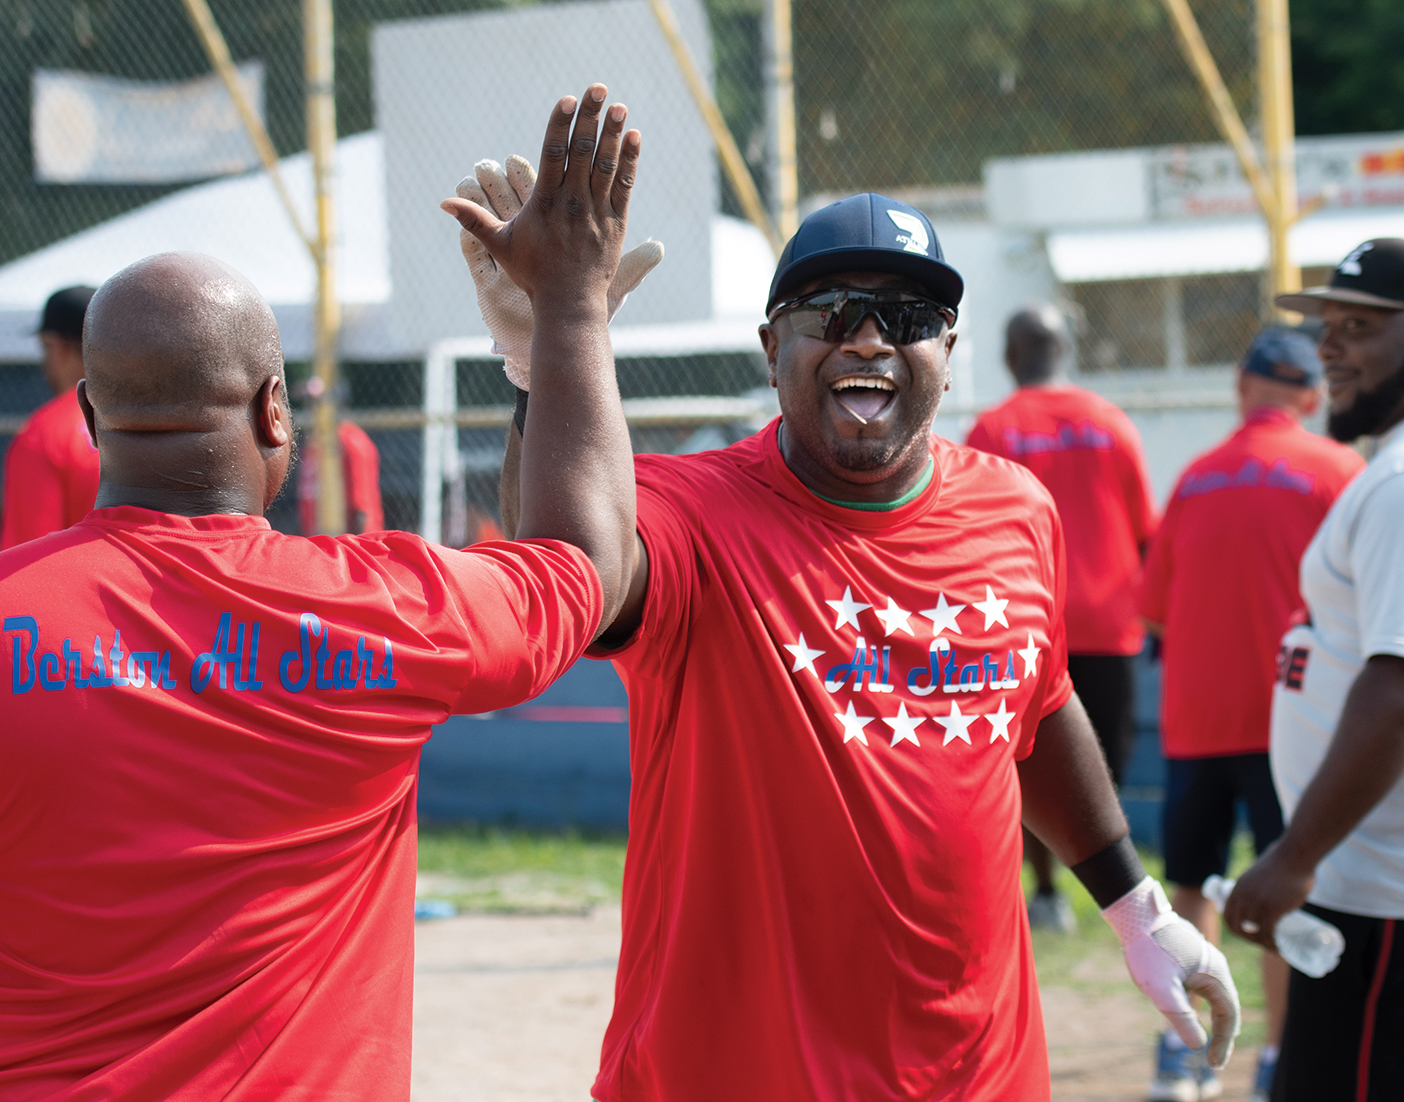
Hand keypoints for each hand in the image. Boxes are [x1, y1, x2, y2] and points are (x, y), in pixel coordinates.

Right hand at [441, 85, 662, 389]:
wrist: (568, 303)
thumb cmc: (532, 274)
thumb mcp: (500, 246)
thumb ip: (474, 220)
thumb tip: (443, 202)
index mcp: (545, 202)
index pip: (554, 154)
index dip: (560, 125)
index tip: (568, 100)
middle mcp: (572, 203)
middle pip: (582, 152)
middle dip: (590, 117)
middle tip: (596, 88)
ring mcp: (596, 212)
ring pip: (605, 165)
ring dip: (612, 133)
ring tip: (617, 104)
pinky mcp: (615, 223)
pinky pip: (624, 186)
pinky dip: (629, 160)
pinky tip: (632, 136)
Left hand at [1103, 877, 1240, 1068]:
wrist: (1134, 912)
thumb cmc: (1148, 949)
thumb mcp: (1161, 989)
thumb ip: (1181, 1017)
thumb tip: (1198, 1046)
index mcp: (1215, 974)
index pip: (1229, 1017)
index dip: (1223, 1043)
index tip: (1214, 1064)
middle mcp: (1215, 966)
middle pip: (1227, 1007)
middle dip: (1223, 1034)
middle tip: (1215, 1059)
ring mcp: (1204, 959)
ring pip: (1215, 996)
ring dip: (1214, 1019)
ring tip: (1210, 1041)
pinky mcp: (1190, 955)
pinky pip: (1203, 986)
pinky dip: (1202, 1004)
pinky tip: (1190, 1012)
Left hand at [1224, 841, 1314, 950]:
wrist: (1294, 856)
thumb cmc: (1281, 861)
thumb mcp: (1259, 874)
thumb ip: (1256, 883)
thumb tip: (1261, 887)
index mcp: (1238, 888)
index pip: (1228, 916)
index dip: (1236, 928)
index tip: (1248, 934)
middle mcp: (1243, 897)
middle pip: (1237, 927)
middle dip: (1248, 939)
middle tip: (1262, 943)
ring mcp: (1256, 904)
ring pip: (1254, 933)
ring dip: (1262, 944)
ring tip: (1273, 947)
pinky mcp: (1272, 909)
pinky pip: (1268, 933)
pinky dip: (1272, 944)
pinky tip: (1279, 948)